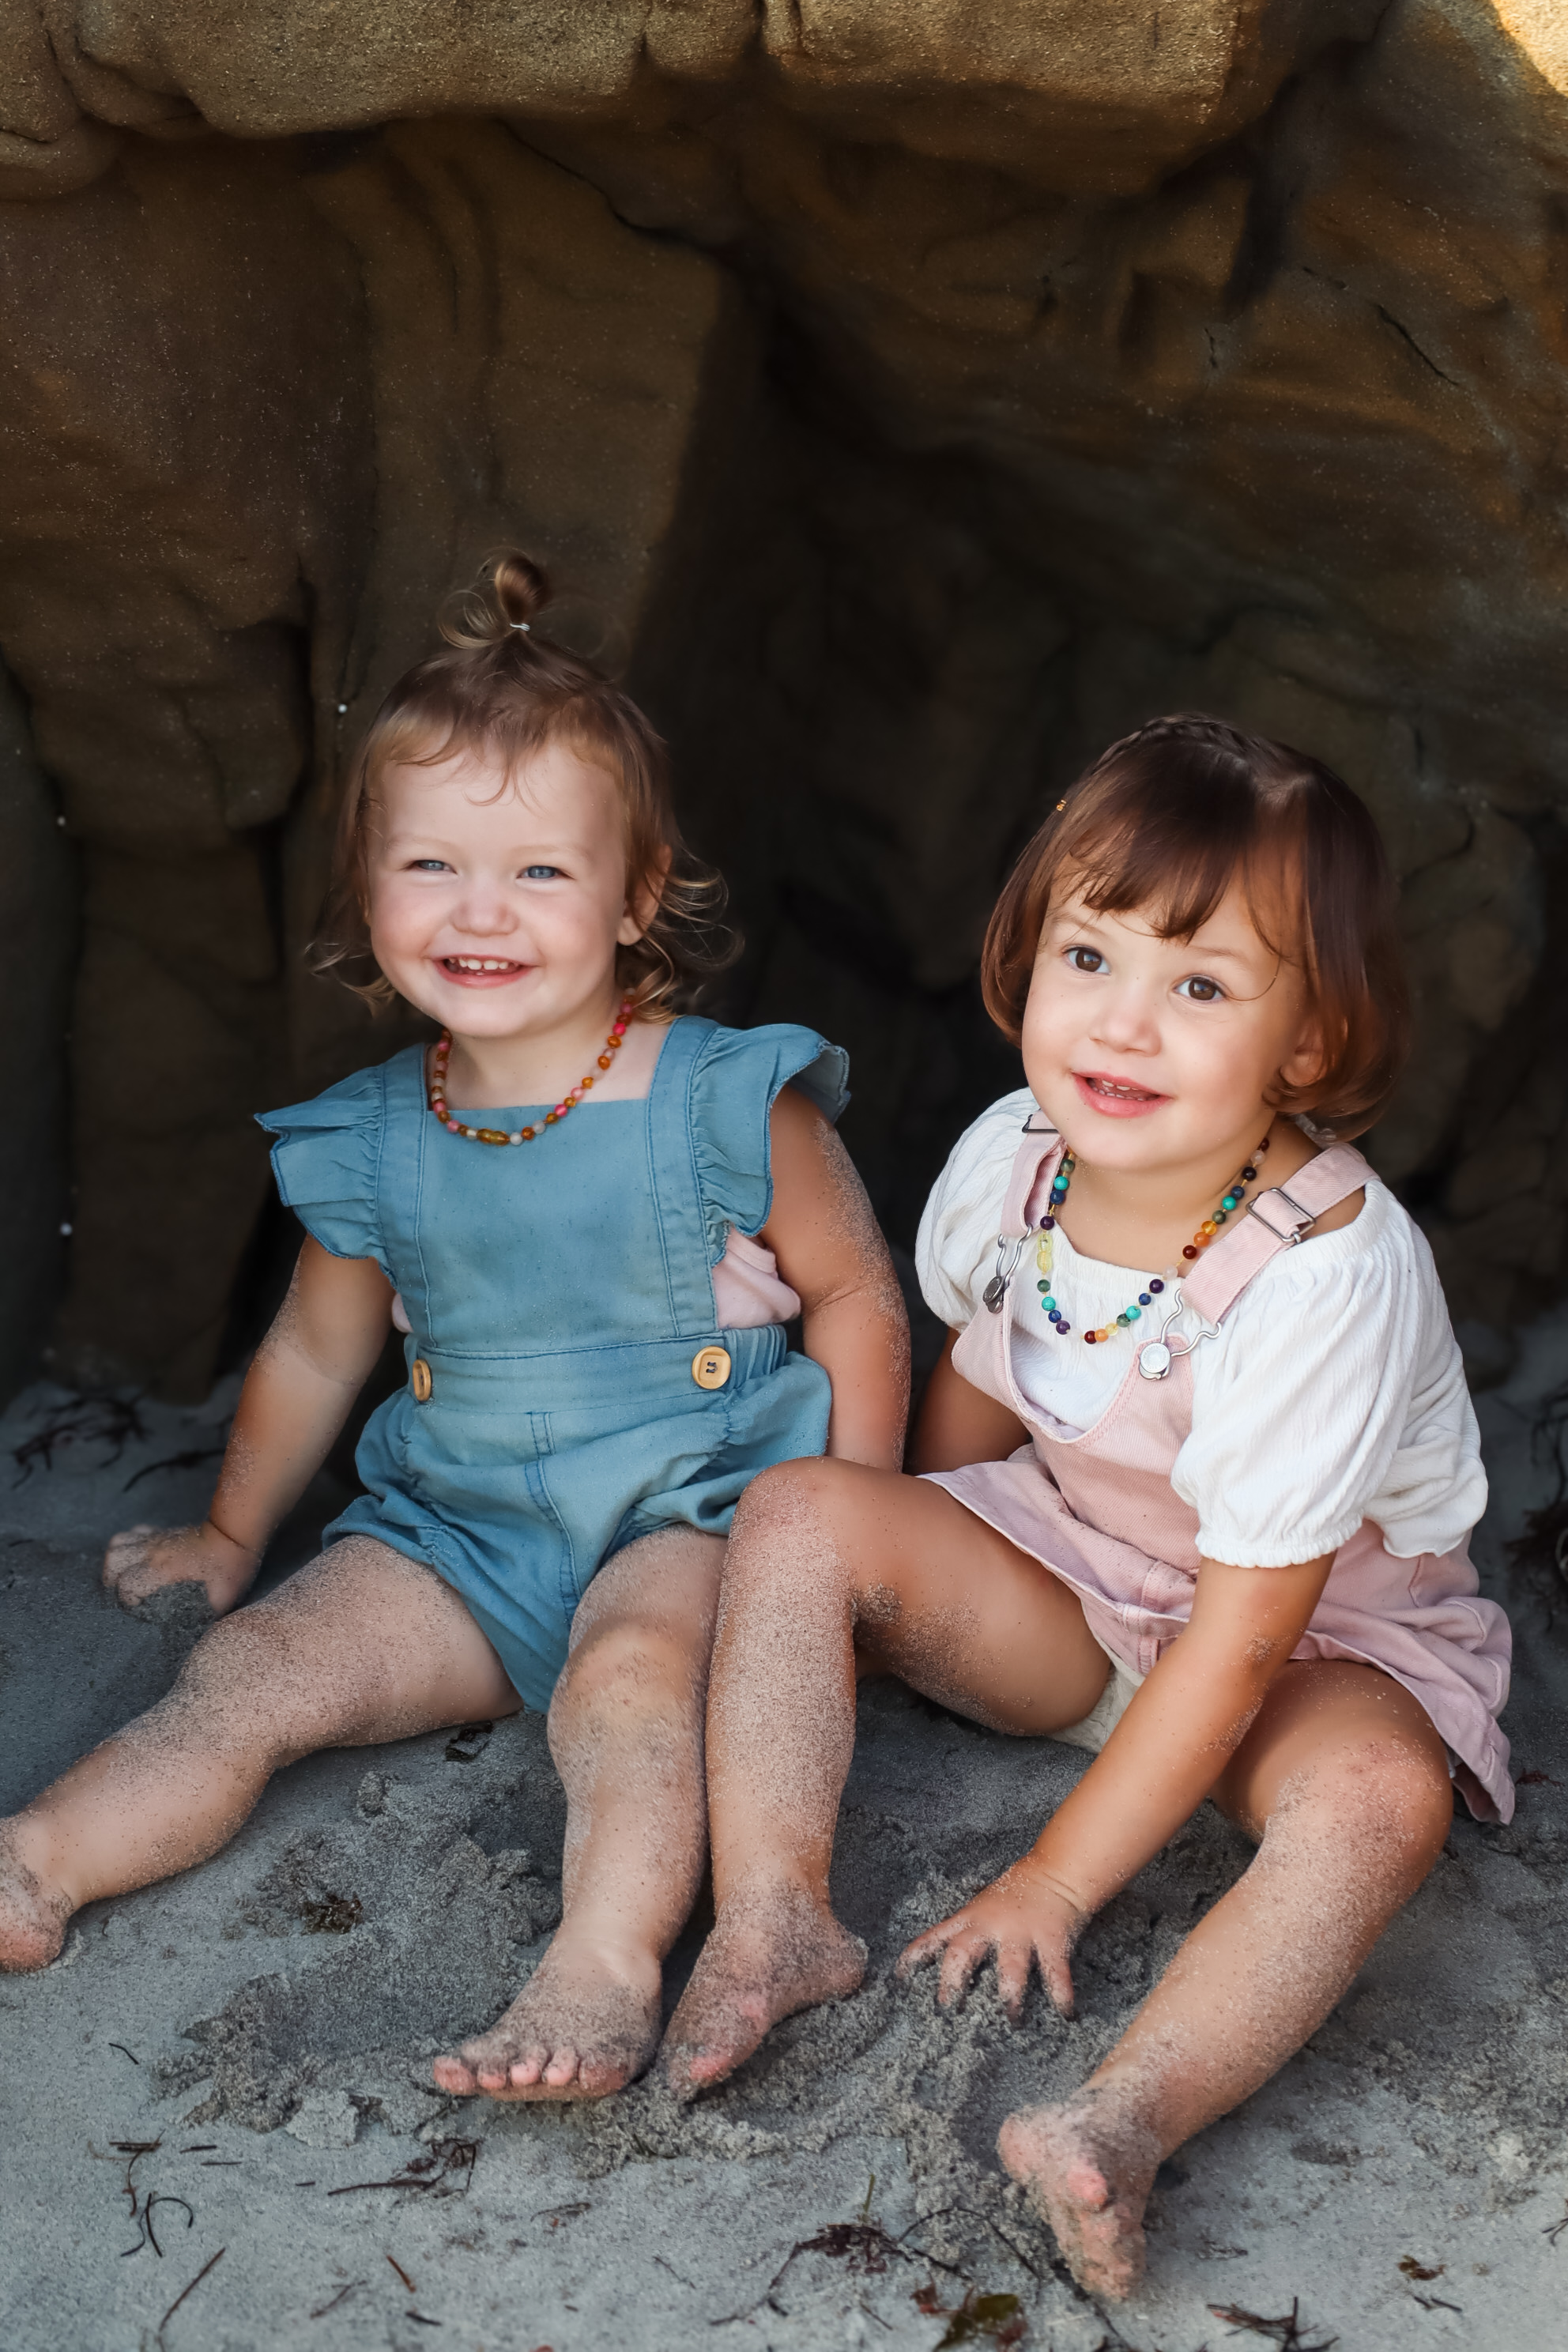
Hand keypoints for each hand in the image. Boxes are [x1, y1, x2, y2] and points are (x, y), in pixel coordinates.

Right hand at [102, 1520, 258, 1615]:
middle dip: (114, 1580)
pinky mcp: (160, 1532)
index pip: (125, 1586)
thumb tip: (179, 1638)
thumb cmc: (228, 1571)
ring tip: (130, 1576)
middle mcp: (152, 1553)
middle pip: (112, 1562)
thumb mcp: (216, 1603)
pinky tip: (142, 1559)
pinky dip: (130, 1546)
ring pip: (117, 1544)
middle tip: (130, 1593)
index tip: (140, 1609)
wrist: (235, 1536)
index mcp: (162, 1571)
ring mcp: (154, 1540)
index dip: (128, 1601)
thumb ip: (195, 1619)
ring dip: (118, 1562)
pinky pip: (133, 1534)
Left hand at [896, 1859, 1086, 2020]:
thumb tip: (949, 1965)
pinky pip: (1054, 1970)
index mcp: (971, 1919)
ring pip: (1010, 1967)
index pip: (936, 1937)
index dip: (916, 1957)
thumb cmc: (1015, 1893)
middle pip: (963, 1953)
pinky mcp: (1052, 1937)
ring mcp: (1022, 1932)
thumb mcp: (983, 1907)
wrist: (1056, 1872)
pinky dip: (1061, 1993)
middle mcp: (991, 1926)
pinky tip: (1066, 2013)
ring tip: (1011, 2018)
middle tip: (947, 2008)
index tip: (899, 1979)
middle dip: (953, 1981)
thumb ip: (969, 1931)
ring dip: (1010, 1995)